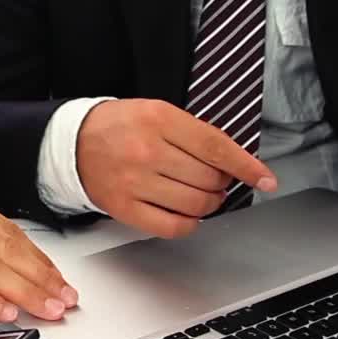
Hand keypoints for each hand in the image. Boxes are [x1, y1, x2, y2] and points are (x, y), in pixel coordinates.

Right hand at [76, 99, 278, 237]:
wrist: (73, 143)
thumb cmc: (119, 126)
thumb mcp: (157, 112)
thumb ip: (194, 133)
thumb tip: (233, 163)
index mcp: (158, 120)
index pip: (216, 147)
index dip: (246, 167)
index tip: (265, 179)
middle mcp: (146, 151)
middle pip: (208, 179)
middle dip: (221, 183)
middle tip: (213, 178)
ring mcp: (134, 182)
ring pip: (195, 205)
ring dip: (208, 204)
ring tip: (201, 195)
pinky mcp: (124, 208)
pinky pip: (172, 226)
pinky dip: (188, 223)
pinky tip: (186, 213)